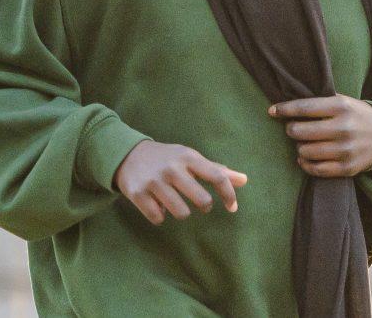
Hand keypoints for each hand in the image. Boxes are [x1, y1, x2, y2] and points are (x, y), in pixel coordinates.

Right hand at [111, 141, 246, 223]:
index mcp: (188, 157)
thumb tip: (244, 180)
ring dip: (181, 212)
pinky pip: (158, 218)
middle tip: (198, 202)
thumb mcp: (190, 159)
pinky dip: (160, 215)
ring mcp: (154, 181)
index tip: (232, 207)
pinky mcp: (138, 194)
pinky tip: (157, 204)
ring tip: (174, 202)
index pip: (217, 177)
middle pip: (202, 200)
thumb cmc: (168, 159)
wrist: (127, 154)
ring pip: (181, 213)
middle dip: (204, 206)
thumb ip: (216, 170)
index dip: (229, 195)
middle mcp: (172, 168)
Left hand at [270, 96, 371, 177]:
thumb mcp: (343, 101)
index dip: (285, 109)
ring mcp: (346, 150)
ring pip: (305, 152)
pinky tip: (305, 158)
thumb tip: (286, 104)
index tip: (272, 111)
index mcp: (342, 107)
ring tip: (303, 143)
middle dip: (291, 130)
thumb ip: (319, 102)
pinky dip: (305, 164)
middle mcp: (344, 128)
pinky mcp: (347, 168)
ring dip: (299, 148)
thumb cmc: (355, 116)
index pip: (305, 107)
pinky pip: (316, 169)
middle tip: (293, 129)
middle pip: (301, 131)